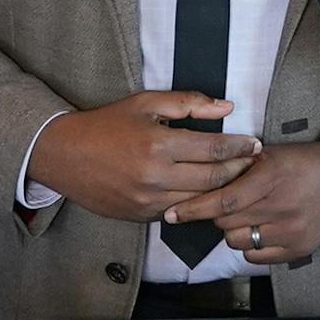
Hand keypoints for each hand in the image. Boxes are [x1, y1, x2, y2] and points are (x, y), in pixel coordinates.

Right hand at [27, 92, 257, 221]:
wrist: (64, 156)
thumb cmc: (106, 125)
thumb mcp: (145, 103)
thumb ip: (188, 103)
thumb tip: (226, 108)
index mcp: (158, 144)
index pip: (215, 150)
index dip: (241, 146)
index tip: (254, 143)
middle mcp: (156, 177)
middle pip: (214, 179)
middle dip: (240, 170)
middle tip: (254, 161)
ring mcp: (149, 201)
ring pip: (201, 201)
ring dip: (223, 191)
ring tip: (239, 179)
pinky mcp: (142, 216)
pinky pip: (180, 212)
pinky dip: (196, 203)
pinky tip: (208, 193)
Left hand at [161, 141, 319, 265]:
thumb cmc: (303, 163)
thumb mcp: (270, 155)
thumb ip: (238, 167)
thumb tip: (201, 180)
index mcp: (269, 177)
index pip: (222, 200)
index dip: (193, 209)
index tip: (172, 215)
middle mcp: (279, 206)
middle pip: (225, 221)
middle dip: (216, 214)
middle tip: (223, 205)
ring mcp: (289, 231)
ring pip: (236, 241)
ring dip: (232, 230)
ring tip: (246, 216)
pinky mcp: (297, 249)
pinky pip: (255, 256)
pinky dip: (249, 246)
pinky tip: (258, 230)